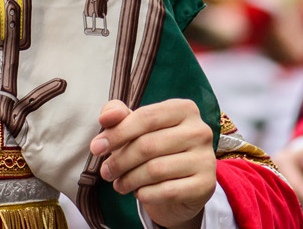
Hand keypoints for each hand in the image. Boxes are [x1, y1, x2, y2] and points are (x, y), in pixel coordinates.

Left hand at [90, 99, 215, 228]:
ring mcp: (206, 158)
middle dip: (119, 161)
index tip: (96, 148)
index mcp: (184, 109)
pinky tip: (138, 193)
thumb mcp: (137, 127)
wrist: (183, 183)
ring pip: (156, 170)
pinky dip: (146, 194)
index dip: (117, 133)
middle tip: (105, 172)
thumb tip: (106, 117)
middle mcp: (200, 131)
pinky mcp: (205, 185)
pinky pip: (167, 190)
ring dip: (129, 180)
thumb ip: (119, 116)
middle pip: (148, 145)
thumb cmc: (156, 149)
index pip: (146, 117)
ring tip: (118, 184)